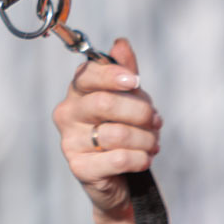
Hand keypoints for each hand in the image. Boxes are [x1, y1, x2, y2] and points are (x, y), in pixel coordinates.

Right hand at [52, 37, 161, 221]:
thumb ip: (124, 71)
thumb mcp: (128, 99)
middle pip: (104, 103)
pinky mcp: (79, 167)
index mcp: (77, 91)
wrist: (118, 179)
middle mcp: (67, 113)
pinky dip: (140, 159)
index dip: (113, 75)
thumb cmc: (121, 131)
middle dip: (140, 112)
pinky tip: (144, 159)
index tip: (134, 81)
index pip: (88, 74)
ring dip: (146, 139)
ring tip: (153, 144)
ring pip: (116, 133)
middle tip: (156, 121)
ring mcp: (70, 141)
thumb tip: (121, 43)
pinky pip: (118, 158)